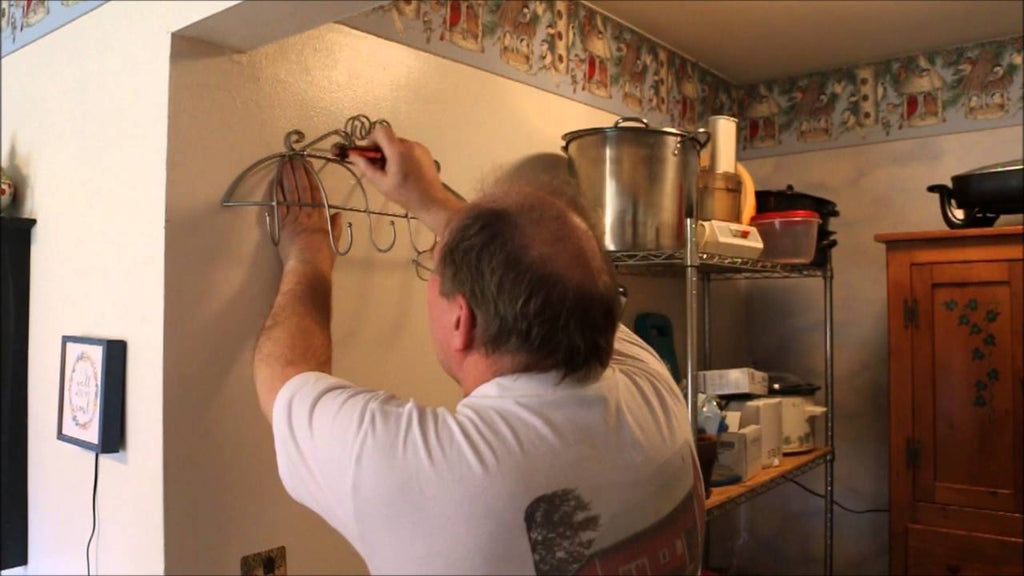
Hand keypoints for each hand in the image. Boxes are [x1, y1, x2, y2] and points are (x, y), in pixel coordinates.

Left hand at [276, 157, 343, 271]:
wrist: (307, 268)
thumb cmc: (323, 259)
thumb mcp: (334, 242)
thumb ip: (335, 228)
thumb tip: (338, 215)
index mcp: (321, 217)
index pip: (315, 192)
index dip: (311, 177)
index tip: (308, 165)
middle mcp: (307, 214)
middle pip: (302, 188)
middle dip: (298, 172)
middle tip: (293, 158)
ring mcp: (293, 218)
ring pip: (290, 193)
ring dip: (287, 177)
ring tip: (284, 164)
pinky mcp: (282, 224)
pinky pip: (280, 204)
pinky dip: (278, 192)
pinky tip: (276, 182)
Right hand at [348, 125, 464, 235]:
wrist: (432, 201)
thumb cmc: (405, 194)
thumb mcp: (381, 183)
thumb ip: (365, 167)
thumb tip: (353, 155)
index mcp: (398, 150)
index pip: (380, 130)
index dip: (372, 139)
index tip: (372, 155)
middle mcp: (409, 144)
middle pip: (389, 138)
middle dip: (382, 150)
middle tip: (381, 168)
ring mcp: (419, 147)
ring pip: (398, 144)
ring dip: (392, 153)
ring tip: (394, 172)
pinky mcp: (425, 152)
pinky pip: (408, 148)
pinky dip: (403, 156)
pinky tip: (405, 172)